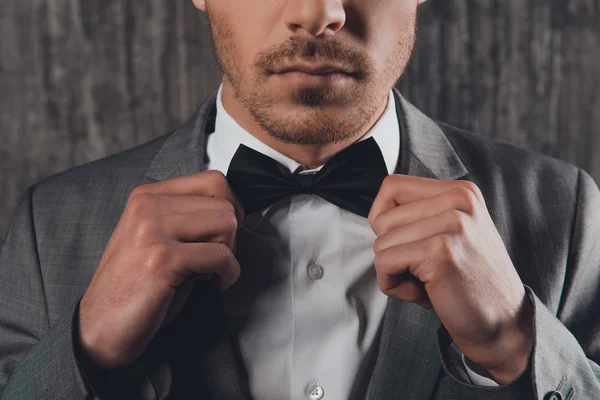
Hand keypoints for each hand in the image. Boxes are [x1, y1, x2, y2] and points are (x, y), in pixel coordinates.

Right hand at [78, 170, 244, 370]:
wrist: (98, 329)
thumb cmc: (134, 290)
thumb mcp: (158, 240)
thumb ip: (187, 219)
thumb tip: (234, 212)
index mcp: (147, 197)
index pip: (213, 180)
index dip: (231, 208)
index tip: (225, 233)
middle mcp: (148, 206)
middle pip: (224, 202)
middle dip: (230, 235)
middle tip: (216, 259)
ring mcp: (153, 230)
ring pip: (226, 223)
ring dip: (229, 253)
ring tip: (210, 271)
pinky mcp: (163, 258)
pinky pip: (220, 255)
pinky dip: (228, 273)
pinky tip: (213, 284)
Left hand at [368, 174, 533, 383]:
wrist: (504, 323)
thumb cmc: (468, 281)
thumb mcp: (452, 233)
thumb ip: (421, 214)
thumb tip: (376, 215)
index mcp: (461, 191)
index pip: (392, 187)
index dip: (384, 220)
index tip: (404, 243)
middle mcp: (459, 200)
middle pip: (382, 219)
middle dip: (391, 252)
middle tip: (422, 272)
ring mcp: (452, 224)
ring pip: (380, 243)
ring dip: (394, 272)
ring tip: (427, 283)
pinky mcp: (440, 252)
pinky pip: (384, 262)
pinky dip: (393, 285)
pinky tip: (423, 294)